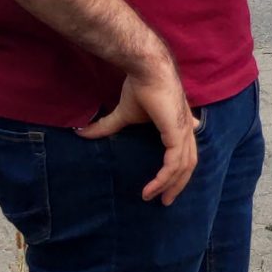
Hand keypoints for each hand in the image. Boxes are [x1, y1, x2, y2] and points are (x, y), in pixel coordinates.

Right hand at [83, 54, 200, 205]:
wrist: (146, 69)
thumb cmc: (139, 87)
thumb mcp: (123, 114)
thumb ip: (107, 126)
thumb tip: (82, 133)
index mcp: (180, 125)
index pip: (186, 152)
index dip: (179, 170)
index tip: (168, 186)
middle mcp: (187, 129)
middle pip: (189, 164)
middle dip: (178, 184)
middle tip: (165, 201)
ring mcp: (184, 131)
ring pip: (183, 167)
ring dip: (170, 185)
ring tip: (154, 198)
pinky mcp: (177, 132)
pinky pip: (174, 163)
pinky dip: (164, 178)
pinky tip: (152, 189)